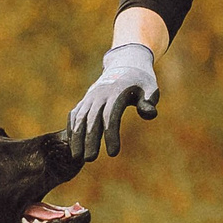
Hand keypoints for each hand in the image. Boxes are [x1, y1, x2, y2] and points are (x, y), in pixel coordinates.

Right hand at [65, 43, 158, 159]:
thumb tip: (149, 113)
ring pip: (79, 118)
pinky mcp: (84, 101)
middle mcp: (99, 95)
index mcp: (116, 93)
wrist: (125, 63)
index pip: (111, 116)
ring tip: (77, 157)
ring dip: (76, 137)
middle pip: (91, 120)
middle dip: (89, 140)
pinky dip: (72, 129)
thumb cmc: (140, 81)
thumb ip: (149, 100)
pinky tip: (72, 145)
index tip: (113, 153)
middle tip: (90, 159)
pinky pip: (74, 115)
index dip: (111, 135)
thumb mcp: (150, 87)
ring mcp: (89, 98)